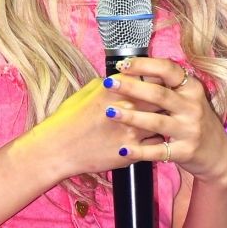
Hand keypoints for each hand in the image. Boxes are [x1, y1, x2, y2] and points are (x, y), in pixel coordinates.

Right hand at [31, 67, 163, 181]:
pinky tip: (150, 136)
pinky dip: (157, 139)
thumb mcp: (89, 90)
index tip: (160, 79)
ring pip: (163, 120)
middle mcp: (126, 107)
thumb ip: (112, 83)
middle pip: (161, 96)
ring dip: (164, 117)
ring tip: (162, 117)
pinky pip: (158, 143)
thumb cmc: (70, 117)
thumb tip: (128, 78)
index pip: (149, 76)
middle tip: (167, 98)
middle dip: (165, 96)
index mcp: (116, 88)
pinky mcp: (133, 151)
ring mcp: (132, 131)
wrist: (59, 148)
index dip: (157, 77)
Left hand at [105, 58, 226, 186]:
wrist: (217, 153)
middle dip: (131, 87)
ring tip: (110, 112)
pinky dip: (140, 150)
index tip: (122, 64)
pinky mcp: (185, 152)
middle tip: (109, 83)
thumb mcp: (187, 98)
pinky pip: (159, 151)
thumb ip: (165, 84)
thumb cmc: (193, 118)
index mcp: (191, 88)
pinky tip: (123, 148)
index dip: (144, 65)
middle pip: (159, 94)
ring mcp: (190, 130)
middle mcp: (192, 107)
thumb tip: (130, 67)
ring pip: (156, 122)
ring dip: (131, 116)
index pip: (168, 69)